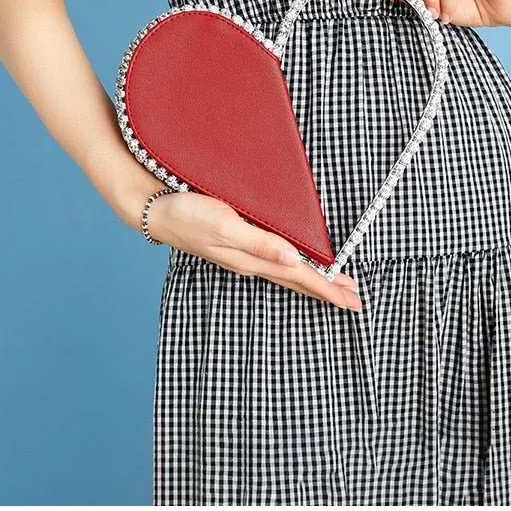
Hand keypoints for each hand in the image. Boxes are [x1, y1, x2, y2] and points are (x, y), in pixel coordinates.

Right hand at [144, 190, 362, 310]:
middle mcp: (250, 261)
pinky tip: (294, 265)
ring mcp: (242, 255)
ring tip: (333, 287)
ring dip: (312, 280)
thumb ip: (259, 243)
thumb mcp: (225, 227)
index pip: (299, 277)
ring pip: (286, 273)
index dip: (328, 287)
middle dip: (327, 289)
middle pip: (297, 280)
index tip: (353, 299)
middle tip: (354, 300)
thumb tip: (293, 259)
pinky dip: (292, 268)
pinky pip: (272, 262)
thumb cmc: (187, 215)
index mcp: (252, 258)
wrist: (155, 211)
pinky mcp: (236, 244)